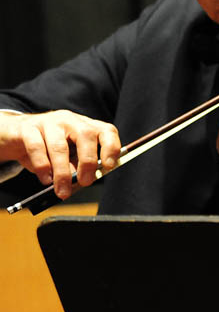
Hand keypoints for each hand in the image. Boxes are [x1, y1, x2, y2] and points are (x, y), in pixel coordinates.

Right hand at [0, 110, 119, 198]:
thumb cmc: (46, 148)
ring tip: (62, 190)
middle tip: (85, 182)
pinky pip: (36, 147)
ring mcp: (48, 122)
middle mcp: (70, 120)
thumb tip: (83, 181)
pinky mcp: (27, 128)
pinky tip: (45, 179)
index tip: (108, 166)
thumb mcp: (67, 156)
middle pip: (86, 135)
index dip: (111, 147)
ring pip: (60, 146)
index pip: (106, 131)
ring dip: (62, 172)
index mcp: (85, 126)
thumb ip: (77, 165)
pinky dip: (42, 166)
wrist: (14, 136)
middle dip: (87, 161)